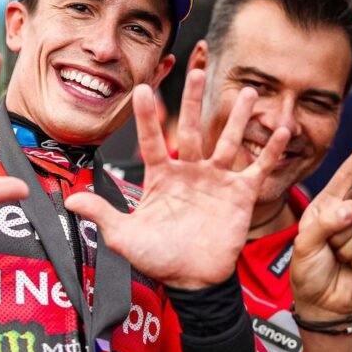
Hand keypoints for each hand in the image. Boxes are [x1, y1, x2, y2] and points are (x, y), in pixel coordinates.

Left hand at [66, 69, 289, 288]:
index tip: (142, 88)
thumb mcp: (124, 236)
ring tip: (245, 91)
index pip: (151, 140)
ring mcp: (216, 180)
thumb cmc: (157, 258)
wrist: (191, 280)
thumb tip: (70, 199)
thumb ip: (101, 213)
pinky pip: (258, 167)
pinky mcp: (240, 194)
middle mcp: (189, 172)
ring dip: (236, 117)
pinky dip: (270, 150)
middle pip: (191, 129)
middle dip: (193, 101)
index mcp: (161, 177)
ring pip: (227, 141)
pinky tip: (281, 128)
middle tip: (197, 70)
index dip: (146, 116)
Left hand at [290, 132, 351, 319]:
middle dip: (337, 232)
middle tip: (326, 249)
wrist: (319, 301)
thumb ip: (326, 224)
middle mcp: (346, 216)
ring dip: (346, 249)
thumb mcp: (305, 243)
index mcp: (326, 207)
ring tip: (336, 258)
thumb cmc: (306, 269)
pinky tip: (350, 267)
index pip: (347, 176)